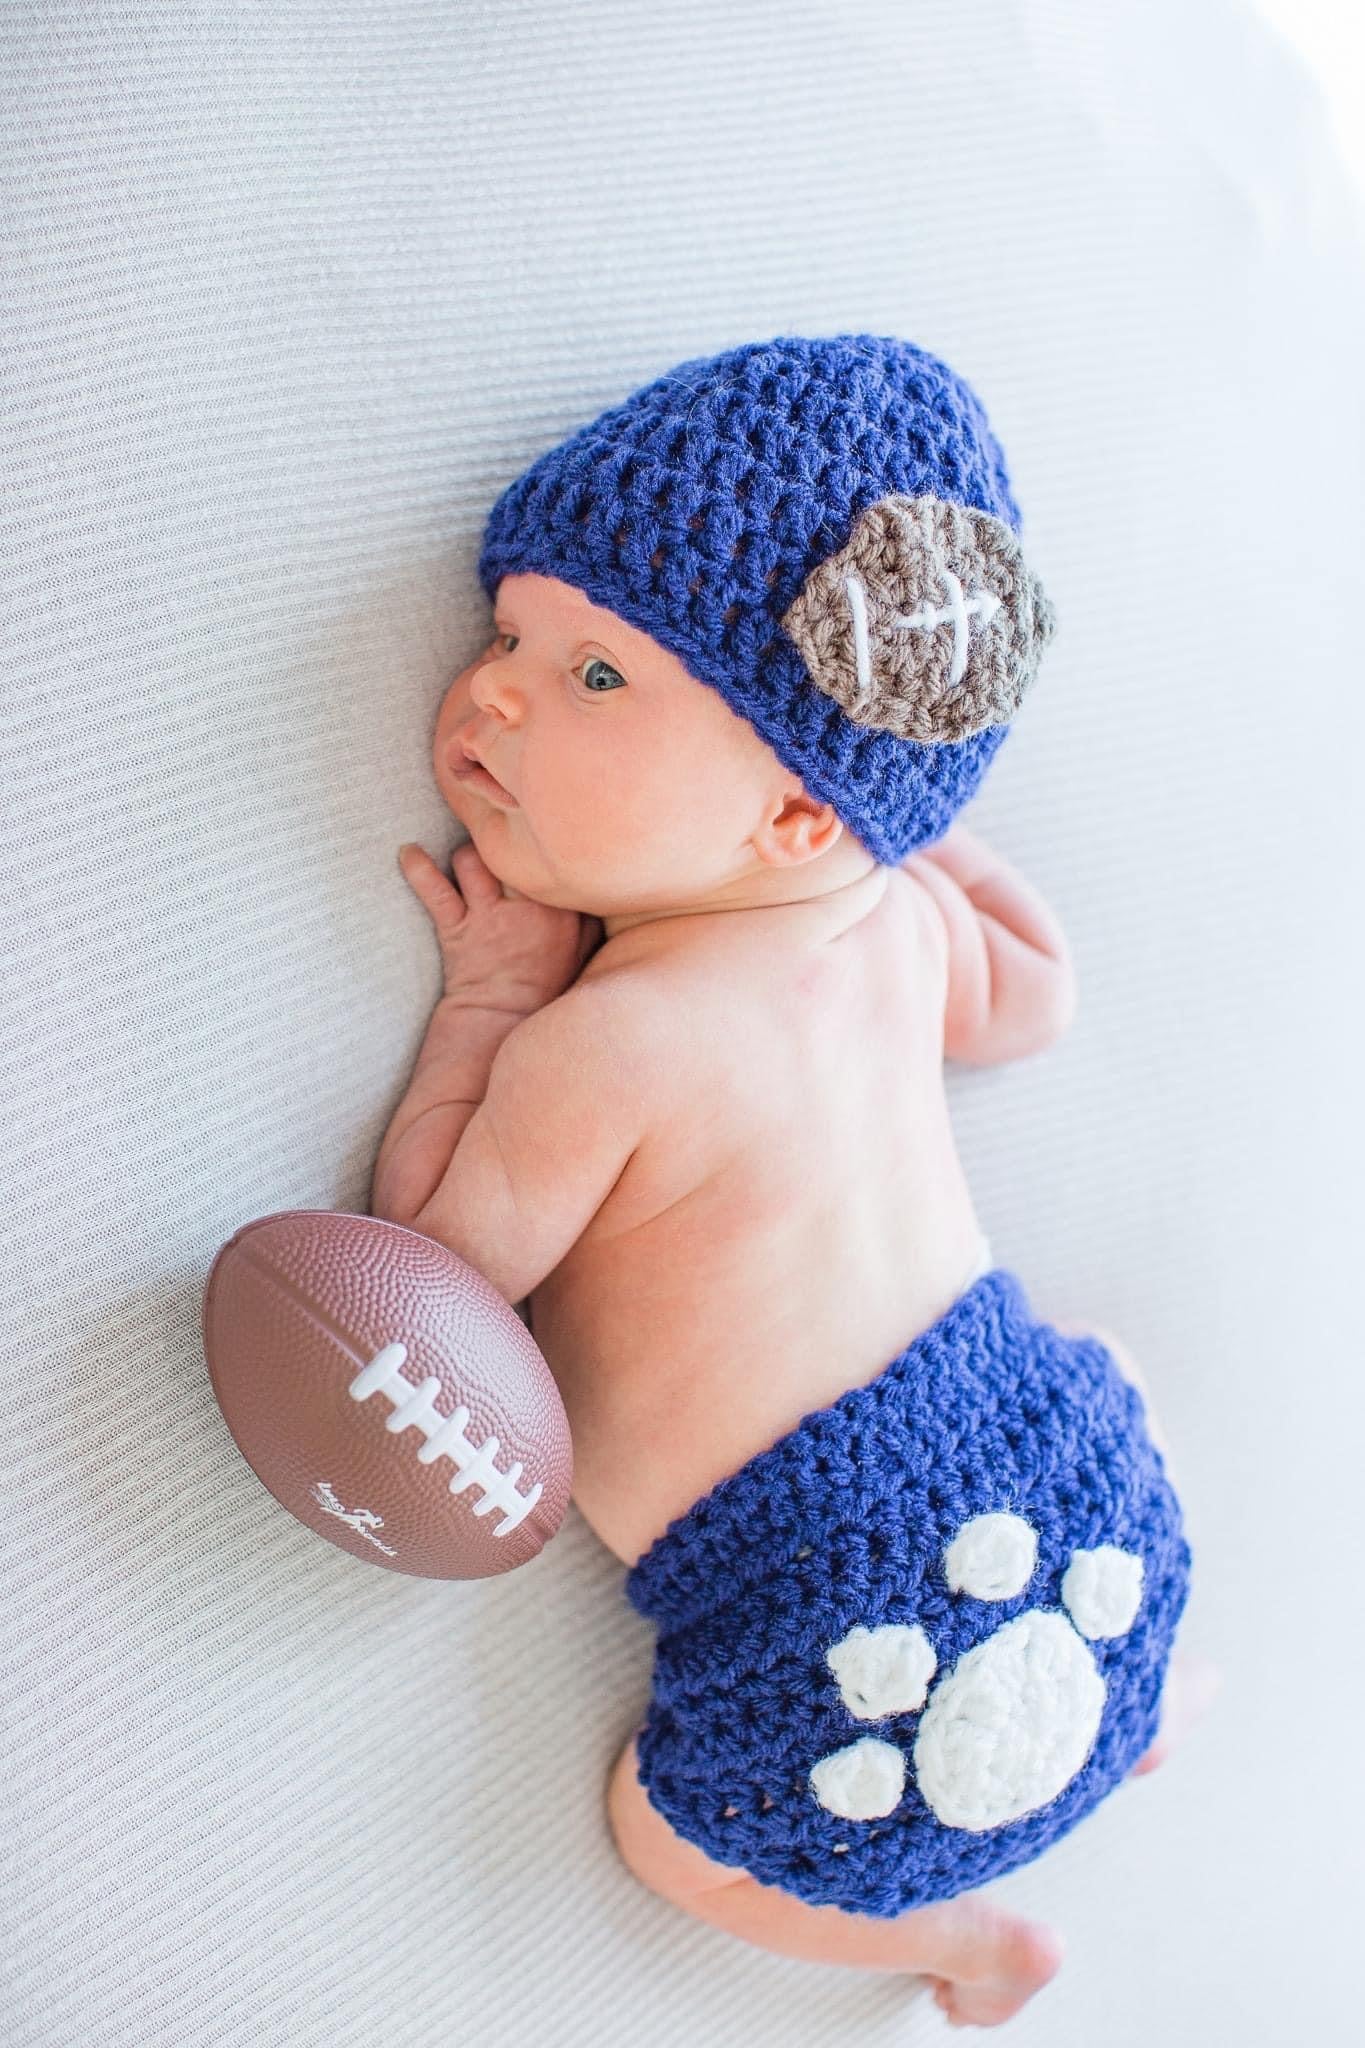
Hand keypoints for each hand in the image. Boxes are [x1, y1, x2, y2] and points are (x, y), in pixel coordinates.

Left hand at [398, 839, 604, 1011]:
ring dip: (468, 852)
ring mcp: (490, 917)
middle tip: (498, 814)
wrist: (503, 1025)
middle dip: (505, 829)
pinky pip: (435, 891)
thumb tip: (598, 884)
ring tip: (469, 853)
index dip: (543, 833)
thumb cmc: (544, 987)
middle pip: (512, 850)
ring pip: (475, 860)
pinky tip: (407, 852)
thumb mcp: (583, 953)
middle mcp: (528, 907)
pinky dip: (417, 870)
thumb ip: (591, 917)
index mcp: (562, 910)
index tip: (537, 819)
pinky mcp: (457, 930)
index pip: (553, 857)